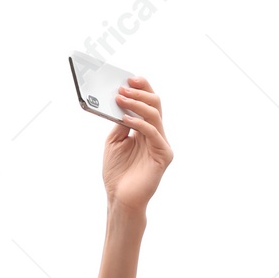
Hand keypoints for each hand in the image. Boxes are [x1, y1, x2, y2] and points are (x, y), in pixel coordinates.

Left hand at [101, 76, 171, 214]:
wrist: (120, 198)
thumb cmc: (117, 173)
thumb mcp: (114, 142)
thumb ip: (120, 124)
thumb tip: (120, 104)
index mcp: (145, 131)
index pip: (148, 104)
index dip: (142, 90)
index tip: (129, 79)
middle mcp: (156, 135)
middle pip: (155, 105)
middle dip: (140, 93)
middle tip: (125, 86)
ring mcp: (161, 144)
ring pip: (155, 115)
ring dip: (137, 104)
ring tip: (121, 98)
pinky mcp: (163, 155)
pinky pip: (153, 133)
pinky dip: (139, 124)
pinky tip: (126, 119)